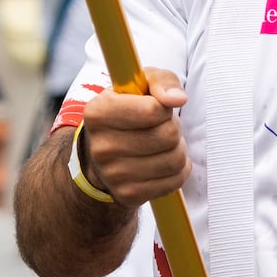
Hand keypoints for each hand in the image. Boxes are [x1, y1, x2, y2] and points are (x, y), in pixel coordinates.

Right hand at [77, 69, 189, 207]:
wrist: (104, 154)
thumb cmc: (128, 111)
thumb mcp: (140, 84)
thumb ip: (162, 81)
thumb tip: (177, 99)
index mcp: (97, 113)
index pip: (152, 110)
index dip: (163, 108)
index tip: (156, 108)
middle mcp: (100, 147)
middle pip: (168, 136)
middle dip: (173, 128)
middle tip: (162, 127)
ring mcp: (113, 175)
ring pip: (175, 160)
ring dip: (178, 149)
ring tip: (163, 144)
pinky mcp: (128, 195)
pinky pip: (175, 180)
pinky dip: (178, 170)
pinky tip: (162, 162)